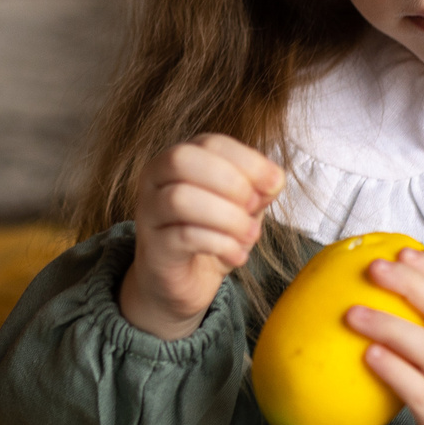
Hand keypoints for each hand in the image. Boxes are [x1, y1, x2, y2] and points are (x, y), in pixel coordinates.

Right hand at [120, 134, 285, 340]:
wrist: (183, 282)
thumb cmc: (211, 235)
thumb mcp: (242, 207)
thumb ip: (257, 190)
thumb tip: (274, 181)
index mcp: (180, 158)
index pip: (211, 142)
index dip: (248, 160)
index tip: (275, 184)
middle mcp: (156, 179)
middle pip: (182, 159)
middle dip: (229, 181)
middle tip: (253, 207)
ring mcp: (149, 212)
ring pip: (179, 198)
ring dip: (227, 217)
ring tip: (249, 235)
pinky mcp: (153, 248)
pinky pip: (183, 236)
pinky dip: (220, 244)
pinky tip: (236, 256)